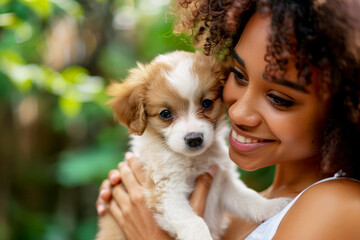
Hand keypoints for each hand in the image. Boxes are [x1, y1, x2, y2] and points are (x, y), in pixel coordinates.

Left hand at [95, 152, 215, 239]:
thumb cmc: (179, 233)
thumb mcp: (194, 212)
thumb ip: (202, 188)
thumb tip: (213, 169)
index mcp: (151, 194)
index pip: (137, 169)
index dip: (133, 160)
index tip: (131, 155)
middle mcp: (136, 200)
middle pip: (122, 174)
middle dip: (122, 167)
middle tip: (124, 163)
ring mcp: (126, 211)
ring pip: (113, 187)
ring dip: (113, 180)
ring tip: (117, 176)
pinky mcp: (121, 222)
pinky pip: (108, 204)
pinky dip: (106, 196)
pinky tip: (109, 194)